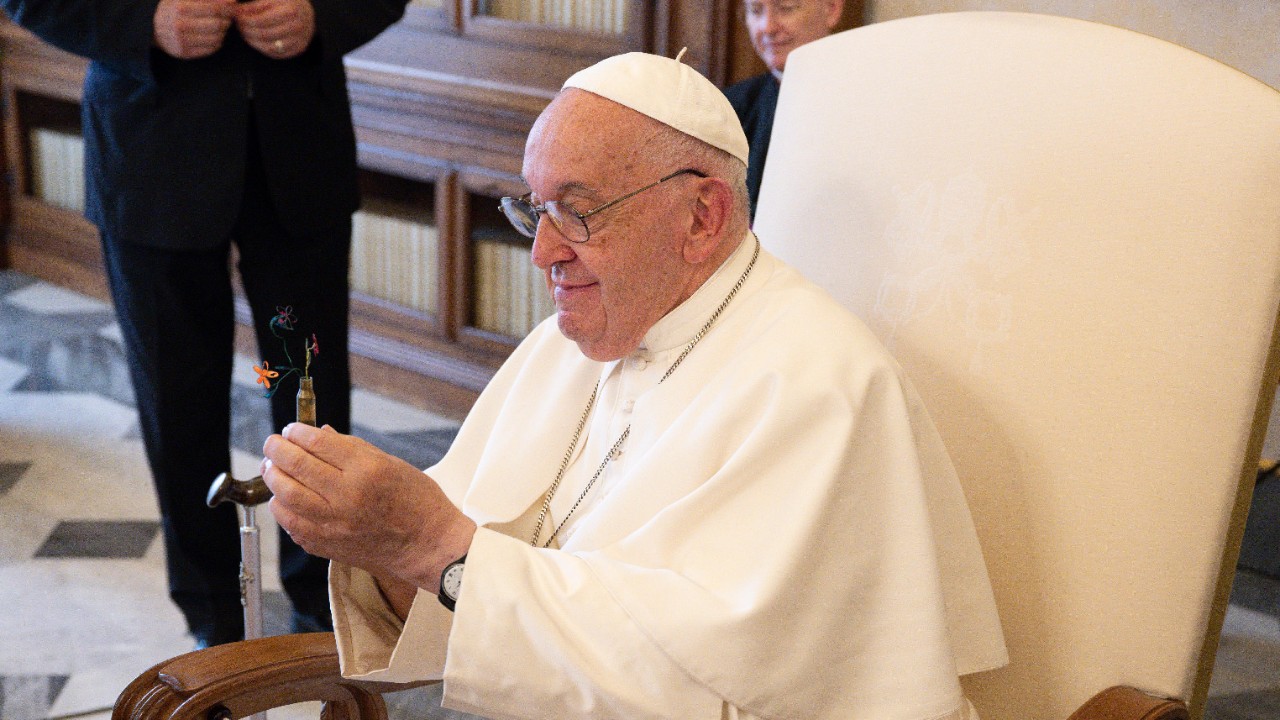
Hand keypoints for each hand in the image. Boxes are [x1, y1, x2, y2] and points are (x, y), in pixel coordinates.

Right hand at [153, 0, 234, 59]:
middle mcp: (180, 25)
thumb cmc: (174, 8)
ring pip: (216, 38)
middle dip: (227, 19)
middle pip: (217, 24)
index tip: (233, 4)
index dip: (227, 6)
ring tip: (222, 25)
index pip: (214, 8)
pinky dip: (218, 42)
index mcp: (180, 8)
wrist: (153, 27)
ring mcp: (181, 41)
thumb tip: (231, 0)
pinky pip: (211, 49)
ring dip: (224, 31)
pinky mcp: (184, 53)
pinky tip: (215, 35)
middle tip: (229, 16)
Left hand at [234, 0, 315, 58]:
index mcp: (291, 9)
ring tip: (245, 33)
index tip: (237, 16)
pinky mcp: (299, 48)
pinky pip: (278, 53)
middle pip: (266, 34)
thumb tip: (238, 12)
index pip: (262, 19)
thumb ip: (256, 4)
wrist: (305, 11)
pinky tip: (255, 41)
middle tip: (239, 26)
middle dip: (248, 31)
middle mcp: (298, 25)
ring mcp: (301, 38)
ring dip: (254, 41)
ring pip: (271, 46)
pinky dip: (263, 49)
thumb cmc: (283, 2)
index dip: (246, 19)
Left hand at [262, 424, 475, 592]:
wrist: (427, 545)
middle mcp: (346, 497)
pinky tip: (284, 498)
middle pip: (296, 467)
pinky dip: (282, 508)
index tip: (291, 429)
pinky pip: (291, 524)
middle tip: (273, 444)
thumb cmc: (417, 502)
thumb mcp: (391, 463)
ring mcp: (333, 525)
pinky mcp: (326, 545)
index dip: (298, 432)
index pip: (318, 443)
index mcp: (366, 471)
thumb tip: (319, 435)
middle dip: (277, 450)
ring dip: (273, 478)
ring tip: (272, 469)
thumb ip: (352, 449)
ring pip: (285, 497)